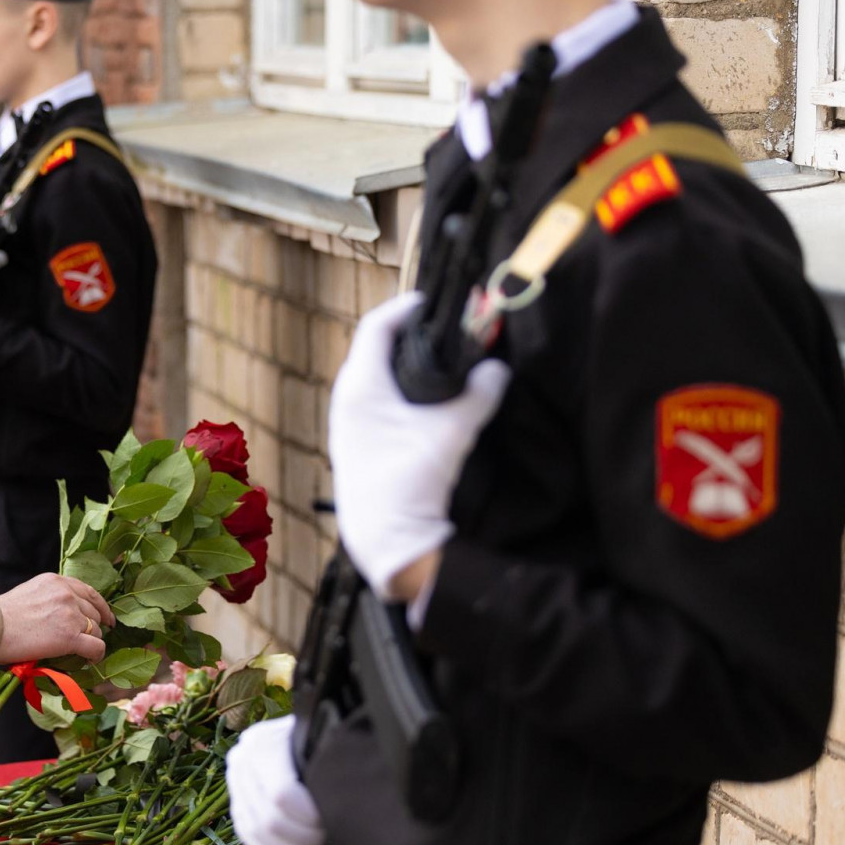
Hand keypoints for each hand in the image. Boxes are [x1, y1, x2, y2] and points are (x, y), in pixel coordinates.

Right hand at [0, 573, 112, 665]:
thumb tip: (62, 615)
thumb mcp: (30, 593)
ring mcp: (70, 615)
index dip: (101, 607)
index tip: (106, 618)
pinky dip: (96, 655)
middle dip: (95, 626)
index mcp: (56, 581)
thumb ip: (50, 598)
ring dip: (91, 641)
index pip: (89, 592)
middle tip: (91, 638)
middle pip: (95, 612)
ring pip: (97, 630)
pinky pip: (97, 647)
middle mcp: (67, 594)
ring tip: (83, 652)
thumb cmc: (1, 616)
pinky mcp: (70, 637)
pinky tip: (90, 660)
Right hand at [226, 716, 335, 844]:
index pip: (281, 795)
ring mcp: (235, 784)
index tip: (338, 825)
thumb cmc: (328, 740)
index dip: (311, 819)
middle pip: (268, 820)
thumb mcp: (330, 747)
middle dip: (306, 843)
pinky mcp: (237, 805)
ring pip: (257, 836)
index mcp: (263, 742)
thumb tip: (330, 818)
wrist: (313, 733)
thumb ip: (328, 776)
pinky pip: (250, 841)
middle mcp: (241, 761)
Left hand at [328, 291, 511, 598]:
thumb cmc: (411, 480)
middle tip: (442, 328)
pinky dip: (396, 391)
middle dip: (407, 336)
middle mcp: (345, 400)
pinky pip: (373, 402)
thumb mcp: (452, 432)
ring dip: (401, 366)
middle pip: (373, 350)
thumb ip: (478, 395)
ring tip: (437, 361)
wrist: (388, 541)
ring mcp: (346, 425)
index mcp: (359, 386)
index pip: (375, 327)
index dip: (404, 309)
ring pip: (372, 378)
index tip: (433, 303)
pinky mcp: (354, 446)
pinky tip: (422, 402)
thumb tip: (498, 368)